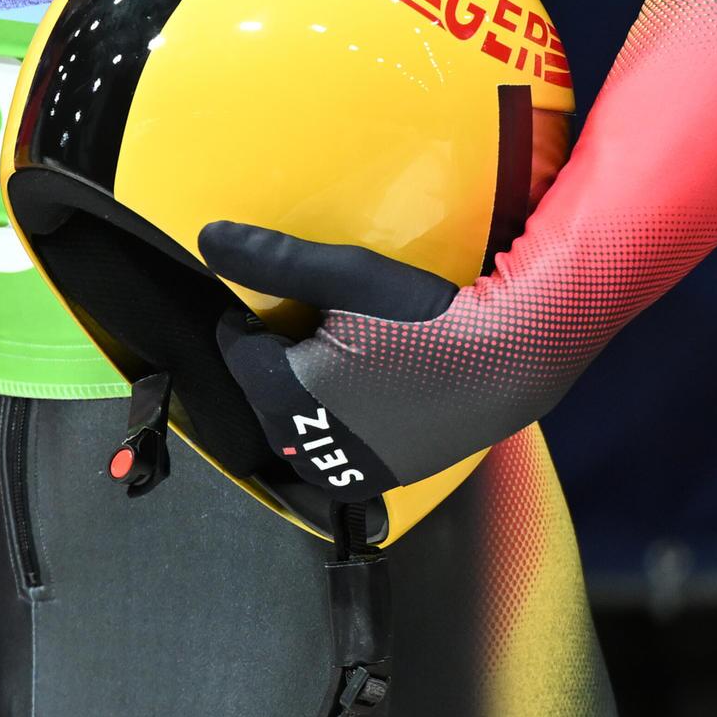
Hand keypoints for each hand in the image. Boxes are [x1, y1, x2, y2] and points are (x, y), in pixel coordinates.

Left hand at [196, 221, 464, 506]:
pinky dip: (330, 423)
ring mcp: (344, 469)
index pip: (238, 351)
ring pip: (291, 425)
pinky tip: (359, 394)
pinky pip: (329, 450)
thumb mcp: (345, 275)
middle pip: (261, 390)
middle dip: (275, 358)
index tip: (282, 304)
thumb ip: (271, 260)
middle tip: (314, 327)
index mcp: (287, 395)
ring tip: (334, 358)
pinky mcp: (378, 478)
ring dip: (298, 394)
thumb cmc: (424, 315)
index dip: (253, 322)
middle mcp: (308, 445)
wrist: (510, 360)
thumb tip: (206, 238)